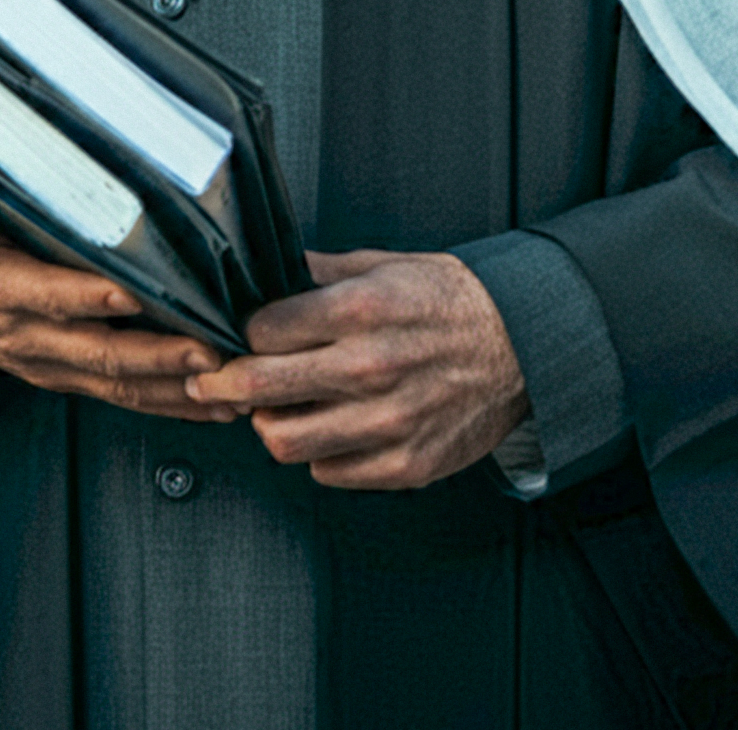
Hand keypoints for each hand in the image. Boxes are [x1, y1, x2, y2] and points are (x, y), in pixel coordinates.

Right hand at [0, 177, 234, 420]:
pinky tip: (209, 403)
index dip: (91, 298)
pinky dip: (164, 403)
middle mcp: (25, 334)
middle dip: (158, 358)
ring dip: (173, 391)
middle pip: (97, 352)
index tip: (136, 296)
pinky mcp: (59, 372)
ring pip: (115, 383)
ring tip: (228, 390)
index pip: (50, 296)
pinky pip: (116, 393)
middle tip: (210, 356)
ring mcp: (45, 360)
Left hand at [185, 249, 528, 488]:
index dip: (244, 333)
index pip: (260, 331)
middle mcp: (369, 367)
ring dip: (268, 424)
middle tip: (216, 381)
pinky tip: (327, 429)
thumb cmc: (447, 301)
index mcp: (358, 310)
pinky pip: (329, 471)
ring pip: (284, 441)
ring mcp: (388, 422)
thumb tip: (262, 272)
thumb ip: (316, 272)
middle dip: (224, 383)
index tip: (243, 337)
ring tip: (275, 408)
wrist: (521, 345)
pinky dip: (317, 453)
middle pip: (259, 387)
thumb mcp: (380, 265)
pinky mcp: (406, 464)